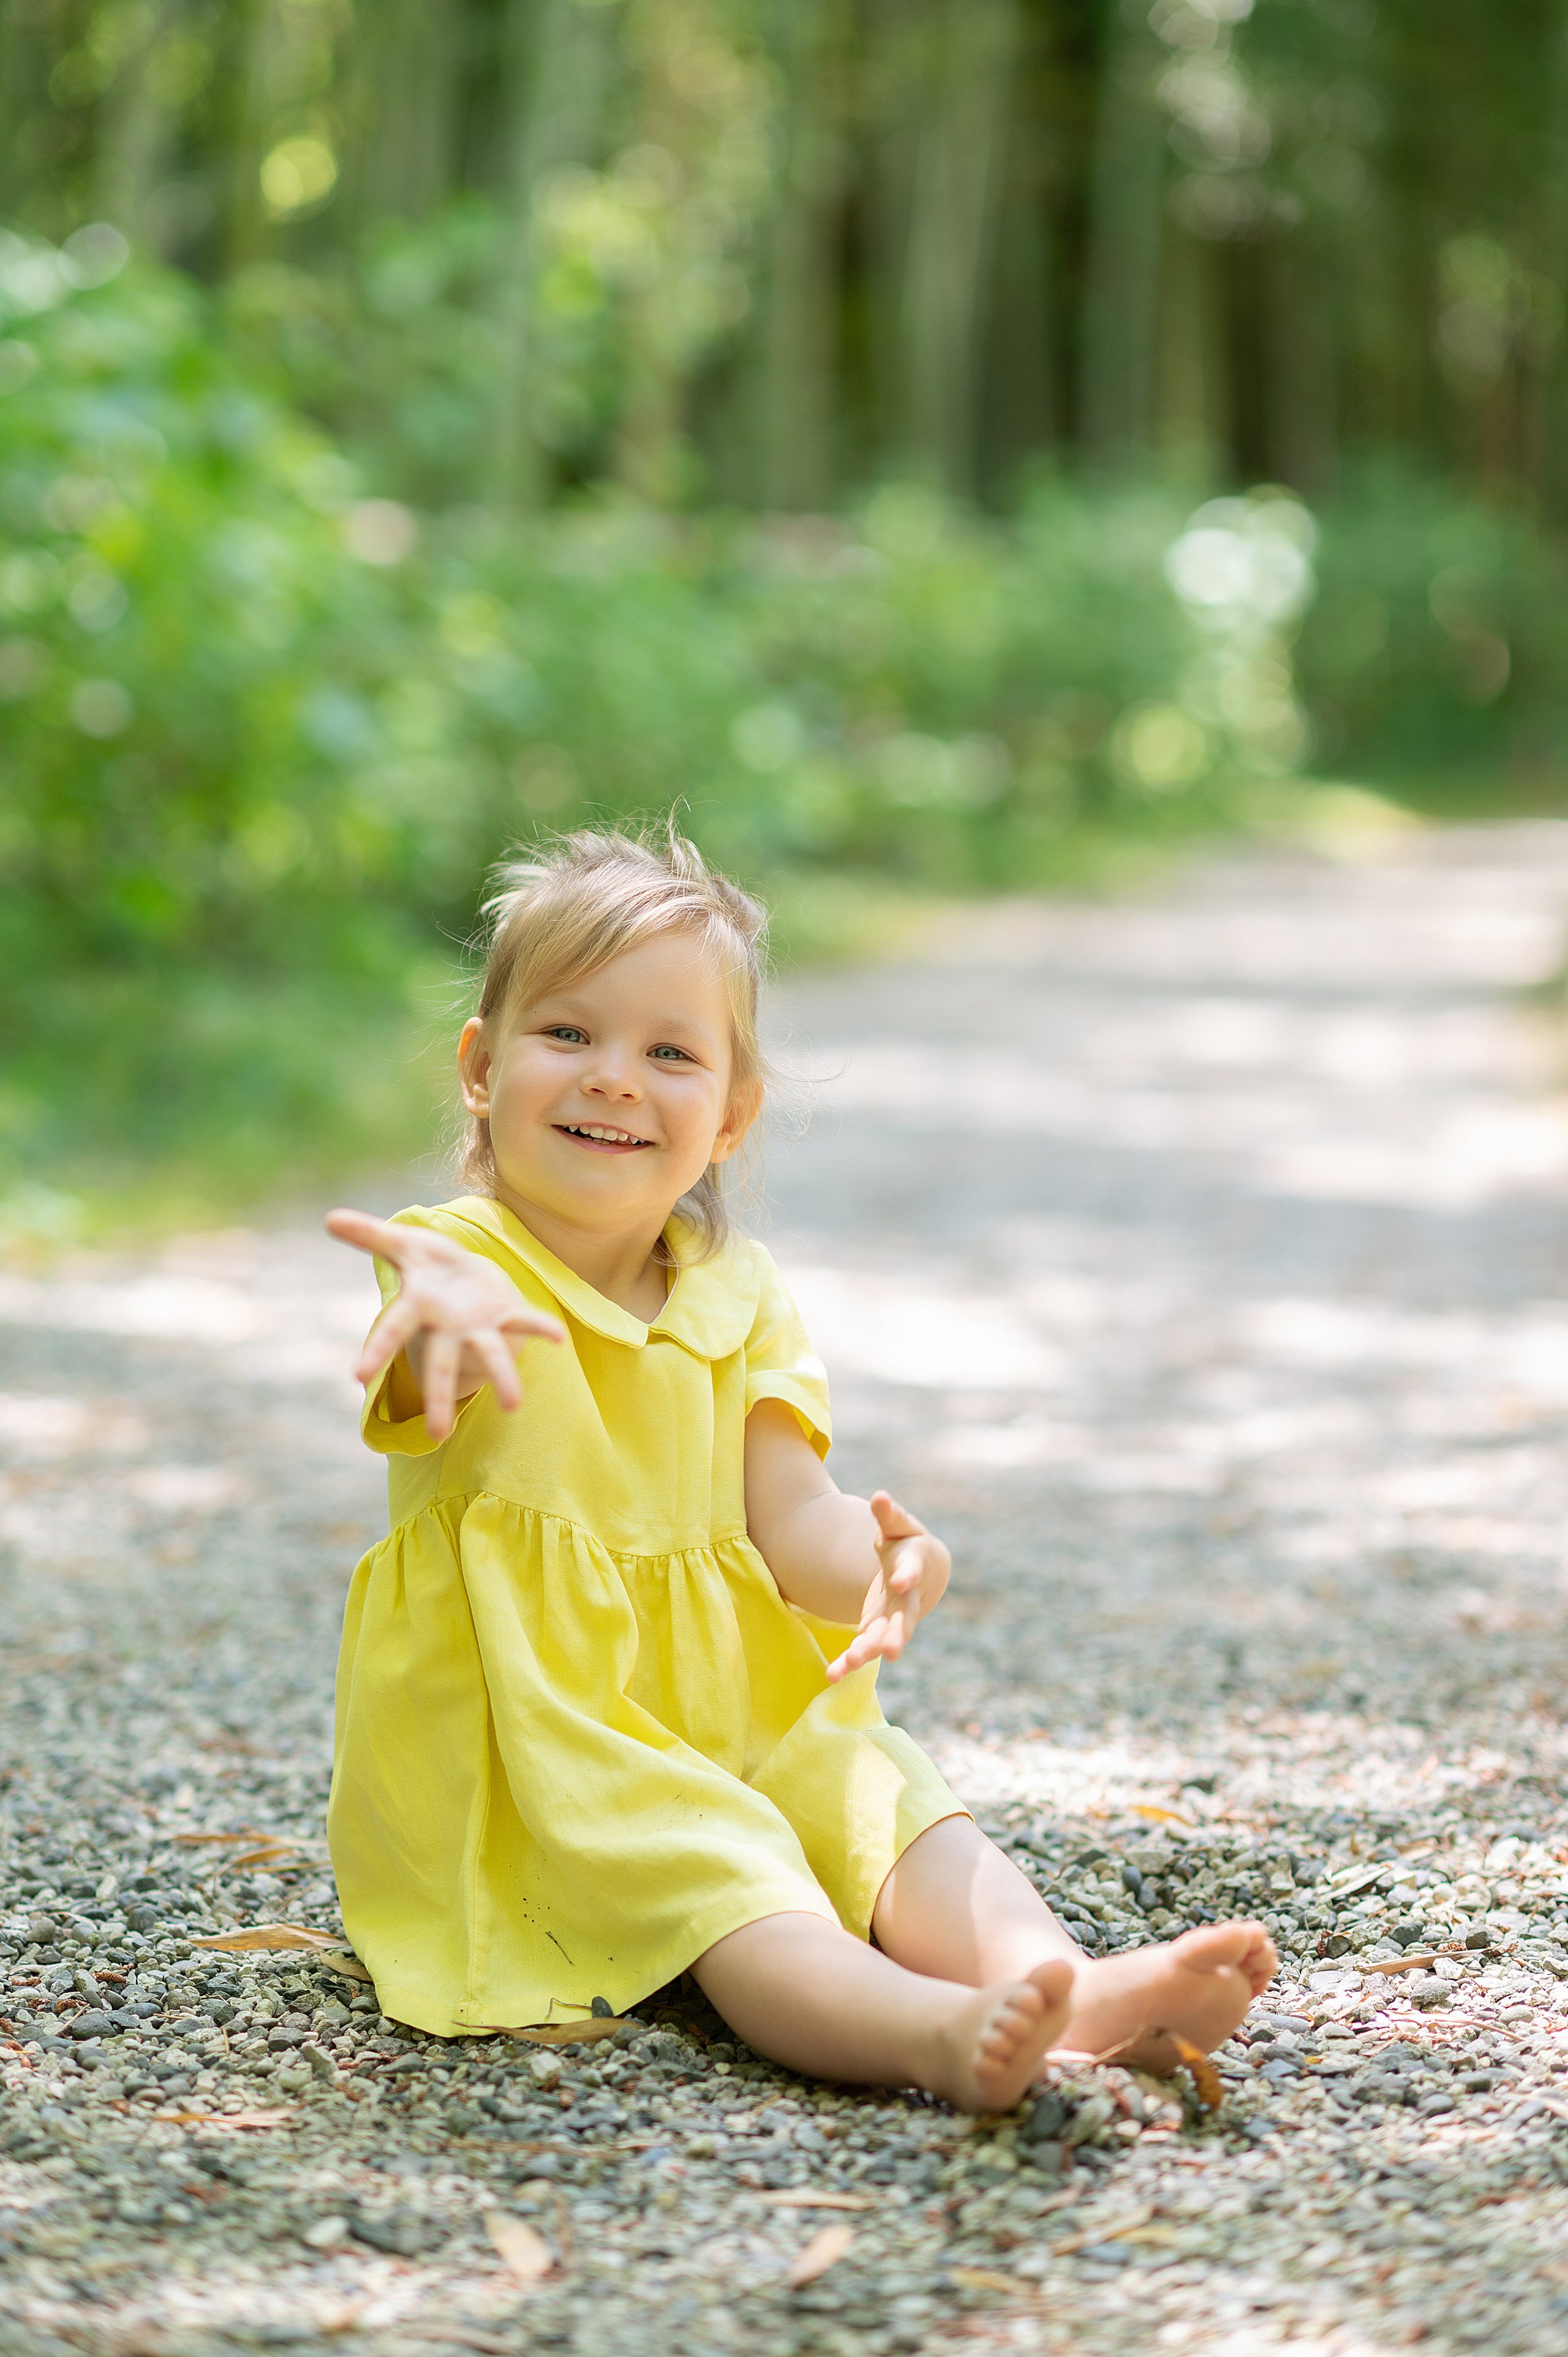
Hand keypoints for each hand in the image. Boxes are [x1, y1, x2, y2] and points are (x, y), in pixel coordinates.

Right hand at [326, 1208, 564, 1440]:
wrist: (465, 1273)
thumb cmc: (426, 1263)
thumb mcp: (401, 1244)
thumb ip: (368, 1234)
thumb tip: (329, 1217)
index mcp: (417, 1308)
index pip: (393, 1330)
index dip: (377, 1351)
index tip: (359, 1377)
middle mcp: (447, 1328)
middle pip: (440, 1365)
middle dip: (438, 1396)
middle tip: (437, 1433)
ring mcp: (478, 1327)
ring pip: (490, 1355)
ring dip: (501, 1379)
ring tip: (512, 1405)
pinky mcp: (504, 1317)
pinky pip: (525, 1322)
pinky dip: (541, 1328)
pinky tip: (559, 1338)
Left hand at [824, 1491, 949, 1683]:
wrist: (919, 1573)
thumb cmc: (906, 1543)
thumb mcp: (899, 1526)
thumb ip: (889, 1515)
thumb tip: (879, 1497)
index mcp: (913, 1566)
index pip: (912, 1570)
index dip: (908, 1574)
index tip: (901, 1579)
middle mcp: (906, 1599)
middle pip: (904, 1618)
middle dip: (897, 1633)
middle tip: (892, 1649)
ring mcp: (892, 1619)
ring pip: (883, 1639)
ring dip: (868, 1652)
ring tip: (851, 1664)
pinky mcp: (876, 1631)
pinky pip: (863, 1649)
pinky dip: (848, 1662)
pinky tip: (831, 1675)